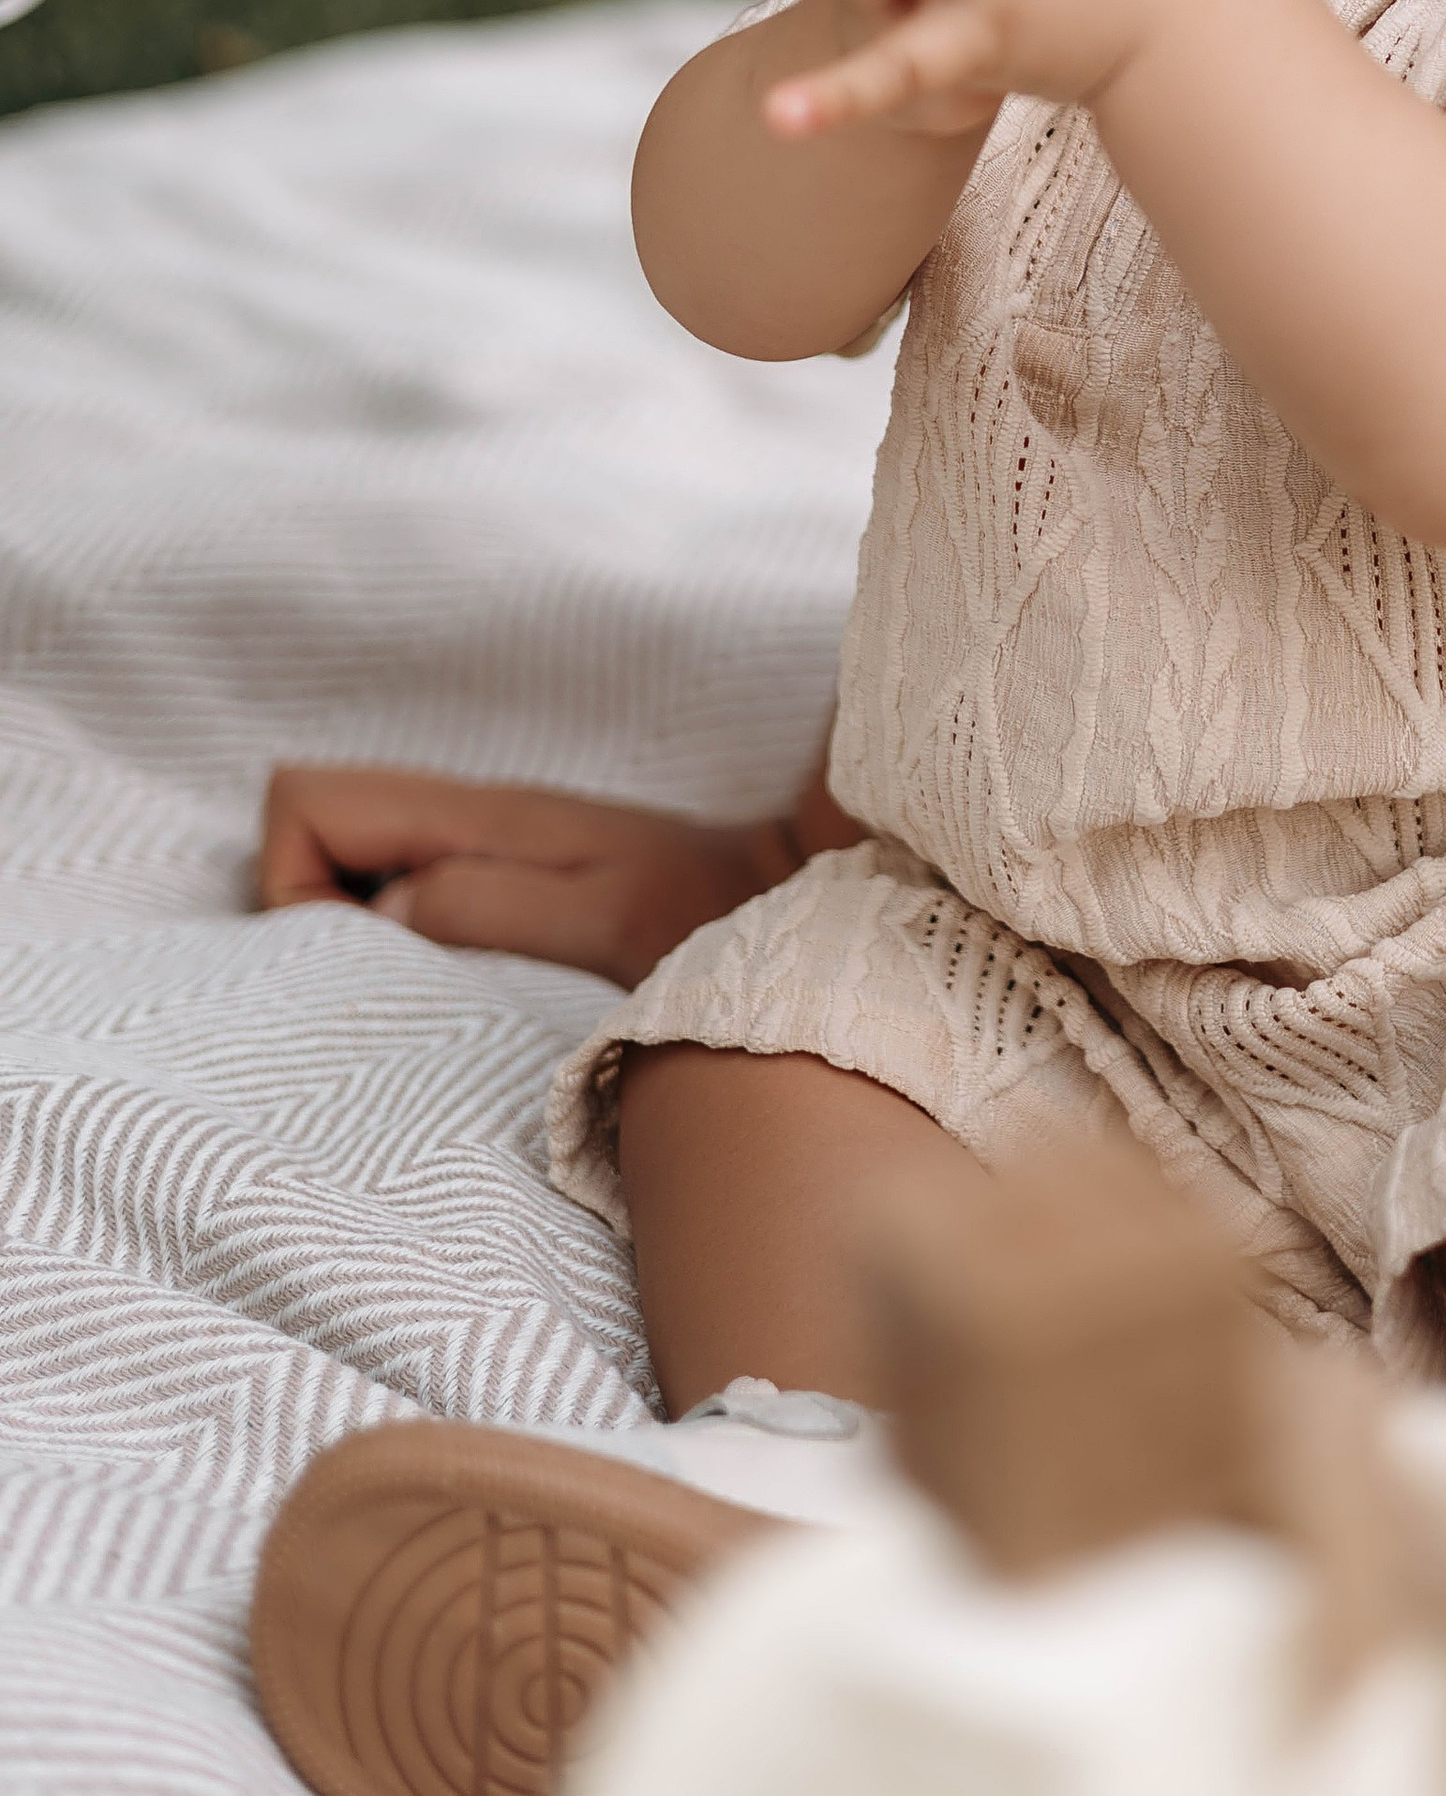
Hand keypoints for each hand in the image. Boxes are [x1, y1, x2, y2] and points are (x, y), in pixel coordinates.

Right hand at [257, 766, 831, 990]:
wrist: (803, 901)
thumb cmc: (713, 918)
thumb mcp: (611, 917)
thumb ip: (492, 904)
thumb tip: (377, 914)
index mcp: (478, 816)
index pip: (308, 799)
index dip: (293, 878)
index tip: (351, 956)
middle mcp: (469, 819)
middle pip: (314, 824)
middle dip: (308, 910)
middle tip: (386, 987)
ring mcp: (487, 847)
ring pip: (353, 861)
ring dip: (354, 931)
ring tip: (428, 996)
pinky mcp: (514, 882)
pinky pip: (406, 893)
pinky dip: (400, 943)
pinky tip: (461, 994)